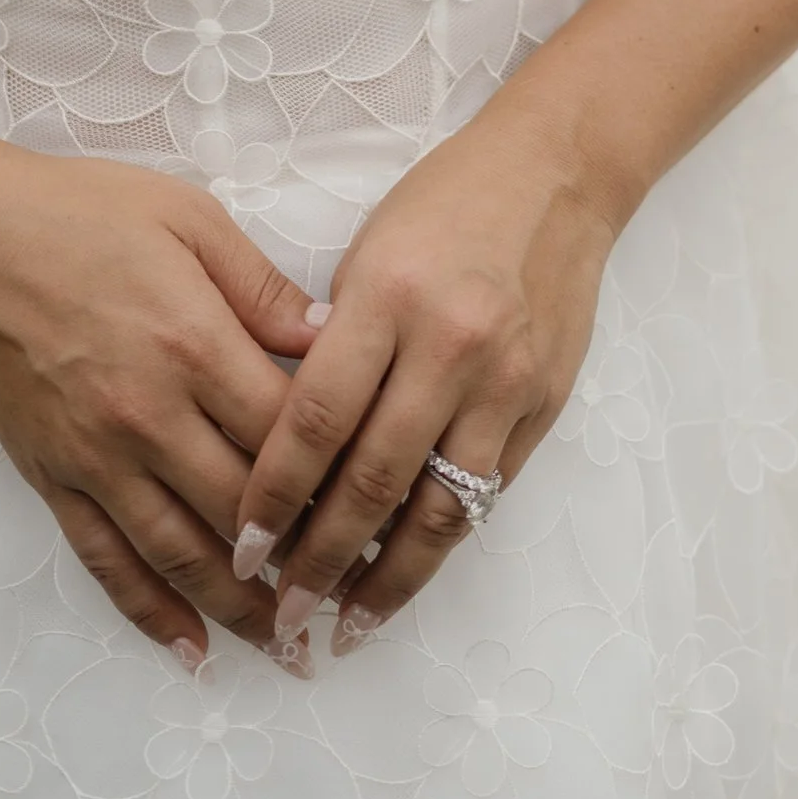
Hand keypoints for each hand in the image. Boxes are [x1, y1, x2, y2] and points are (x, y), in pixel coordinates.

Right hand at [0, 145, 323, 666]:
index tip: (383, 503)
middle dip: (305, 557)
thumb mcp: (191, 220)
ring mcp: (97, 458)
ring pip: (182, 555)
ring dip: (240, 609)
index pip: (288, 434)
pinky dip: (151, 614)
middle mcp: (149, 417)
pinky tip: (191, 651)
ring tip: (291, 647)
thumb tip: (335, 339)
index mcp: (195, 344)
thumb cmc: (84, 213)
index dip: (341, 474)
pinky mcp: (54, 480)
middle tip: (355, 589)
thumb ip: (263, 289)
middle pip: (245, 510)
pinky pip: (107, 563)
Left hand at [230, 110, 618, 653]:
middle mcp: (449, 345)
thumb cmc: (444, 204)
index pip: (314, 420)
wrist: (557, 173)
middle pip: (373, 480)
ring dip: (387, 580)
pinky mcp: (543, 404)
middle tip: (283, 615)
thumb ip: (333, 344)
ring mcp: (505, 381)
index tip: (240, 549)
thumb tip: (288, 446)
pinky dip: (441, 541)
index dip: (273, 496)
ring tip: (346, 625)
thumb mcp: (367, 251)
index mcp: (387, 297)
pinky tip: (407, 573)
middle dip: (320, 560)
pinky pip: (484, 492)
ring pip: (438, 508)